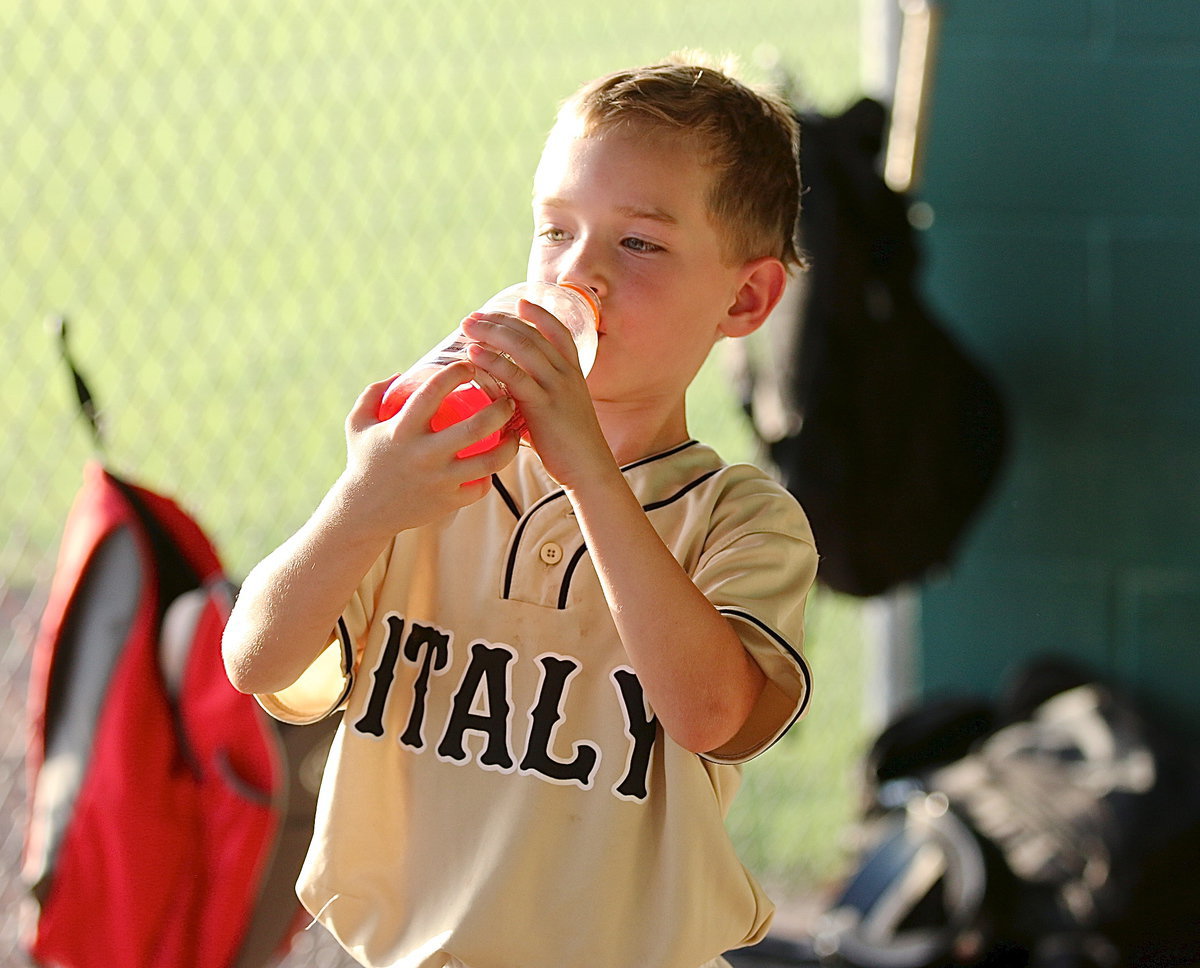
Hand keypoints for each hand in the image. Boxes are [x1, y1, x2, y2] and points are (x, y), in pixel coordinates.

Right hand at [339, 360, 519, 537]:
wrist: (363, 513)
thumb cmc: (363, 461)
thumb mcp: (357, 424)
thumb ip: (373, 393)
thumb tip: (402, 373)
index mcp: (401, 430)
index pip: (434, 392)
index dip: (456, 373)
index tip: (469, 366)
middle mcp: (423, 455)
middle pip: (476, 428)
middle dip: (500, 409)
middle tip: (508, 399)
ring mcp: (439, 481)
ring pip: (490, 462)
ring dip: (510, 445)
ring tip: (514, 432)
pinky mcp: (448, 502)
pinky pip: (481, 487)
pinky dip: (490, 475)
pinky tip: (494, 462)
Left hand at [461, 300, 612, 485]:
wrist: (588, 468)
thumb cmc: (569, 445)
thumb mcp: (559, 412)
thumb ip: (538, 398)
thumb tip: (509, 398)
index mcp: (573, 373)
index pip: (558, 332)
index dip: (539, 315)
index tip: (519, 302)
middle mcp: (566, 374)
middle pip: (532, 335)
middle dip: (500, 321)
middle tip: (473, 317)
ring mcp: (556, 388)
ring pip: (523, 348)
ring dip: (492, 333)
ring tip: (467, 327)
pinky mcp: (543, 406)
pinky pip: (515, 376)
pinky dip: (492, 361)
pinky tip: (473, 354)